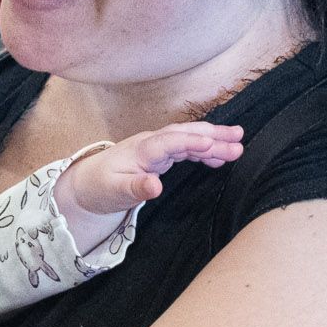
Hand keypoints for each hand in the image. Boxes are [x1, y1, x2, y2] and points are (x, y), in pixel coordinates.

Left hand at [57, 121, 244, 248]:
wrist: (88, 183)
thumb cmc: (100, 187)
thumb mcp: (115, 192)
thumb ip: (136, 188)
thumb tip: (155, 187)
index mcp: (141, 151)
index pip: (168, 142)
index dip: (189, 141)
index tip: (211, 143)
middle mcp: (151, 144)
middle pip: (184, 134)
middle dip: (211, 134)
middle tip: (238, 138)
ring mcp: (157, 148)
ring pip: (188, 139)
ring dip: (213, 140)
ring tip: (239, 143)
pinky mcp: (161, 155)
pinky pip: (186, 148)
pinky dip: (205, 150)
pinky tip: (221, 156)